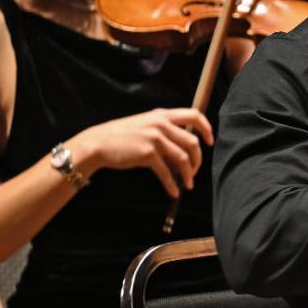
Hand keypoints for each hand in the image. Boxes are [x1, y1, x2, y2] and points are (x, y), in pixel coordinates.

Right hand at [68, 108, 213, 197]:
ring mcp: (154, 138)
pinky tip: (173, 192)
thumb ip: (165, 131)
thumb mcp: (145, 125)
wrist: (98, 143)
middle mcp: (160, 124)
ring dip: (188, 174)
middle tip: (195, 171)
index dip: (206, 128)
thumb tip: (183, 152)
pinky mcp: (147, 154)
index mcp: (162, 115)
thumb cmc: (122, 136)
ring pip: (182, 158)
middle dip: (197, 159)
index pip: (194, 115)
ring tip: (188, 184)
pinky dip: (172, 184)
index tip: (210, 141)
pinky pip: (166, 172)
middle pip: (192, 142)